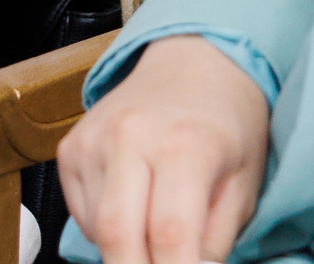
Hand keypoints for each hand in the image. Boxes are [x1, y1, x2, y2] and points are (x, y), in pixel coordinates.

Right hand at [59, 34, 269, 263]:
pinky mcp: (70, 148)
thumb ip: (215, 241)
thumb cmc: (227, 128)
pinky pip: (82, 211)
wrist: (191, 67)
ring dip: (126, 252)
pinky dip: (106, 230)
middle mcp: (128, 139)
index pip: (170, 234)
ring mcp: (91, 141)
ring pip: (97, 228)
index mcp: (184, 147)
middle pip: (118, 235)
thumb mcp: (244, 188)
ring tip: (157, 244)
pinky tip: (134, 215)